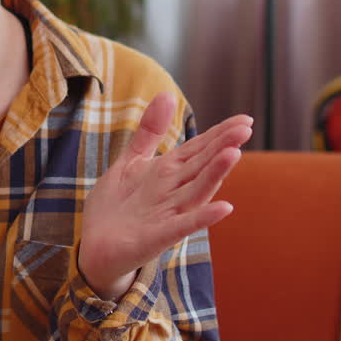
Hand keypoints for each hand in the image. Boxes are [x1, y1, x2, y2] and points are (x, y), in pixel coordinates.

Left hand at [78, 93, 250, 300]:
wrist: (94, 248)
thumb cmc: (116, 206)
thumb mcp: (131, 162)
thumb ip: (150, 132)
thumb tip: (167, 93)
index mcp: (168, 172)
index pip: (198, 149)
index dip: (219, 134)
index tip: (245, 120)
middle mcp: (173, 191)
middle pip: (202, 166)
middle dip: (222, 147)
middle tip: (246, 129)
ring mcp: (168, 214)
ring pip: (196, 191)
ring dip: (215, 174)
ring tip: (234, 154)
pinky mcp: (158, 237)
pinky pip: (183, 225)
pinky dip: (202, 217)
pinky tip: (224, 208)